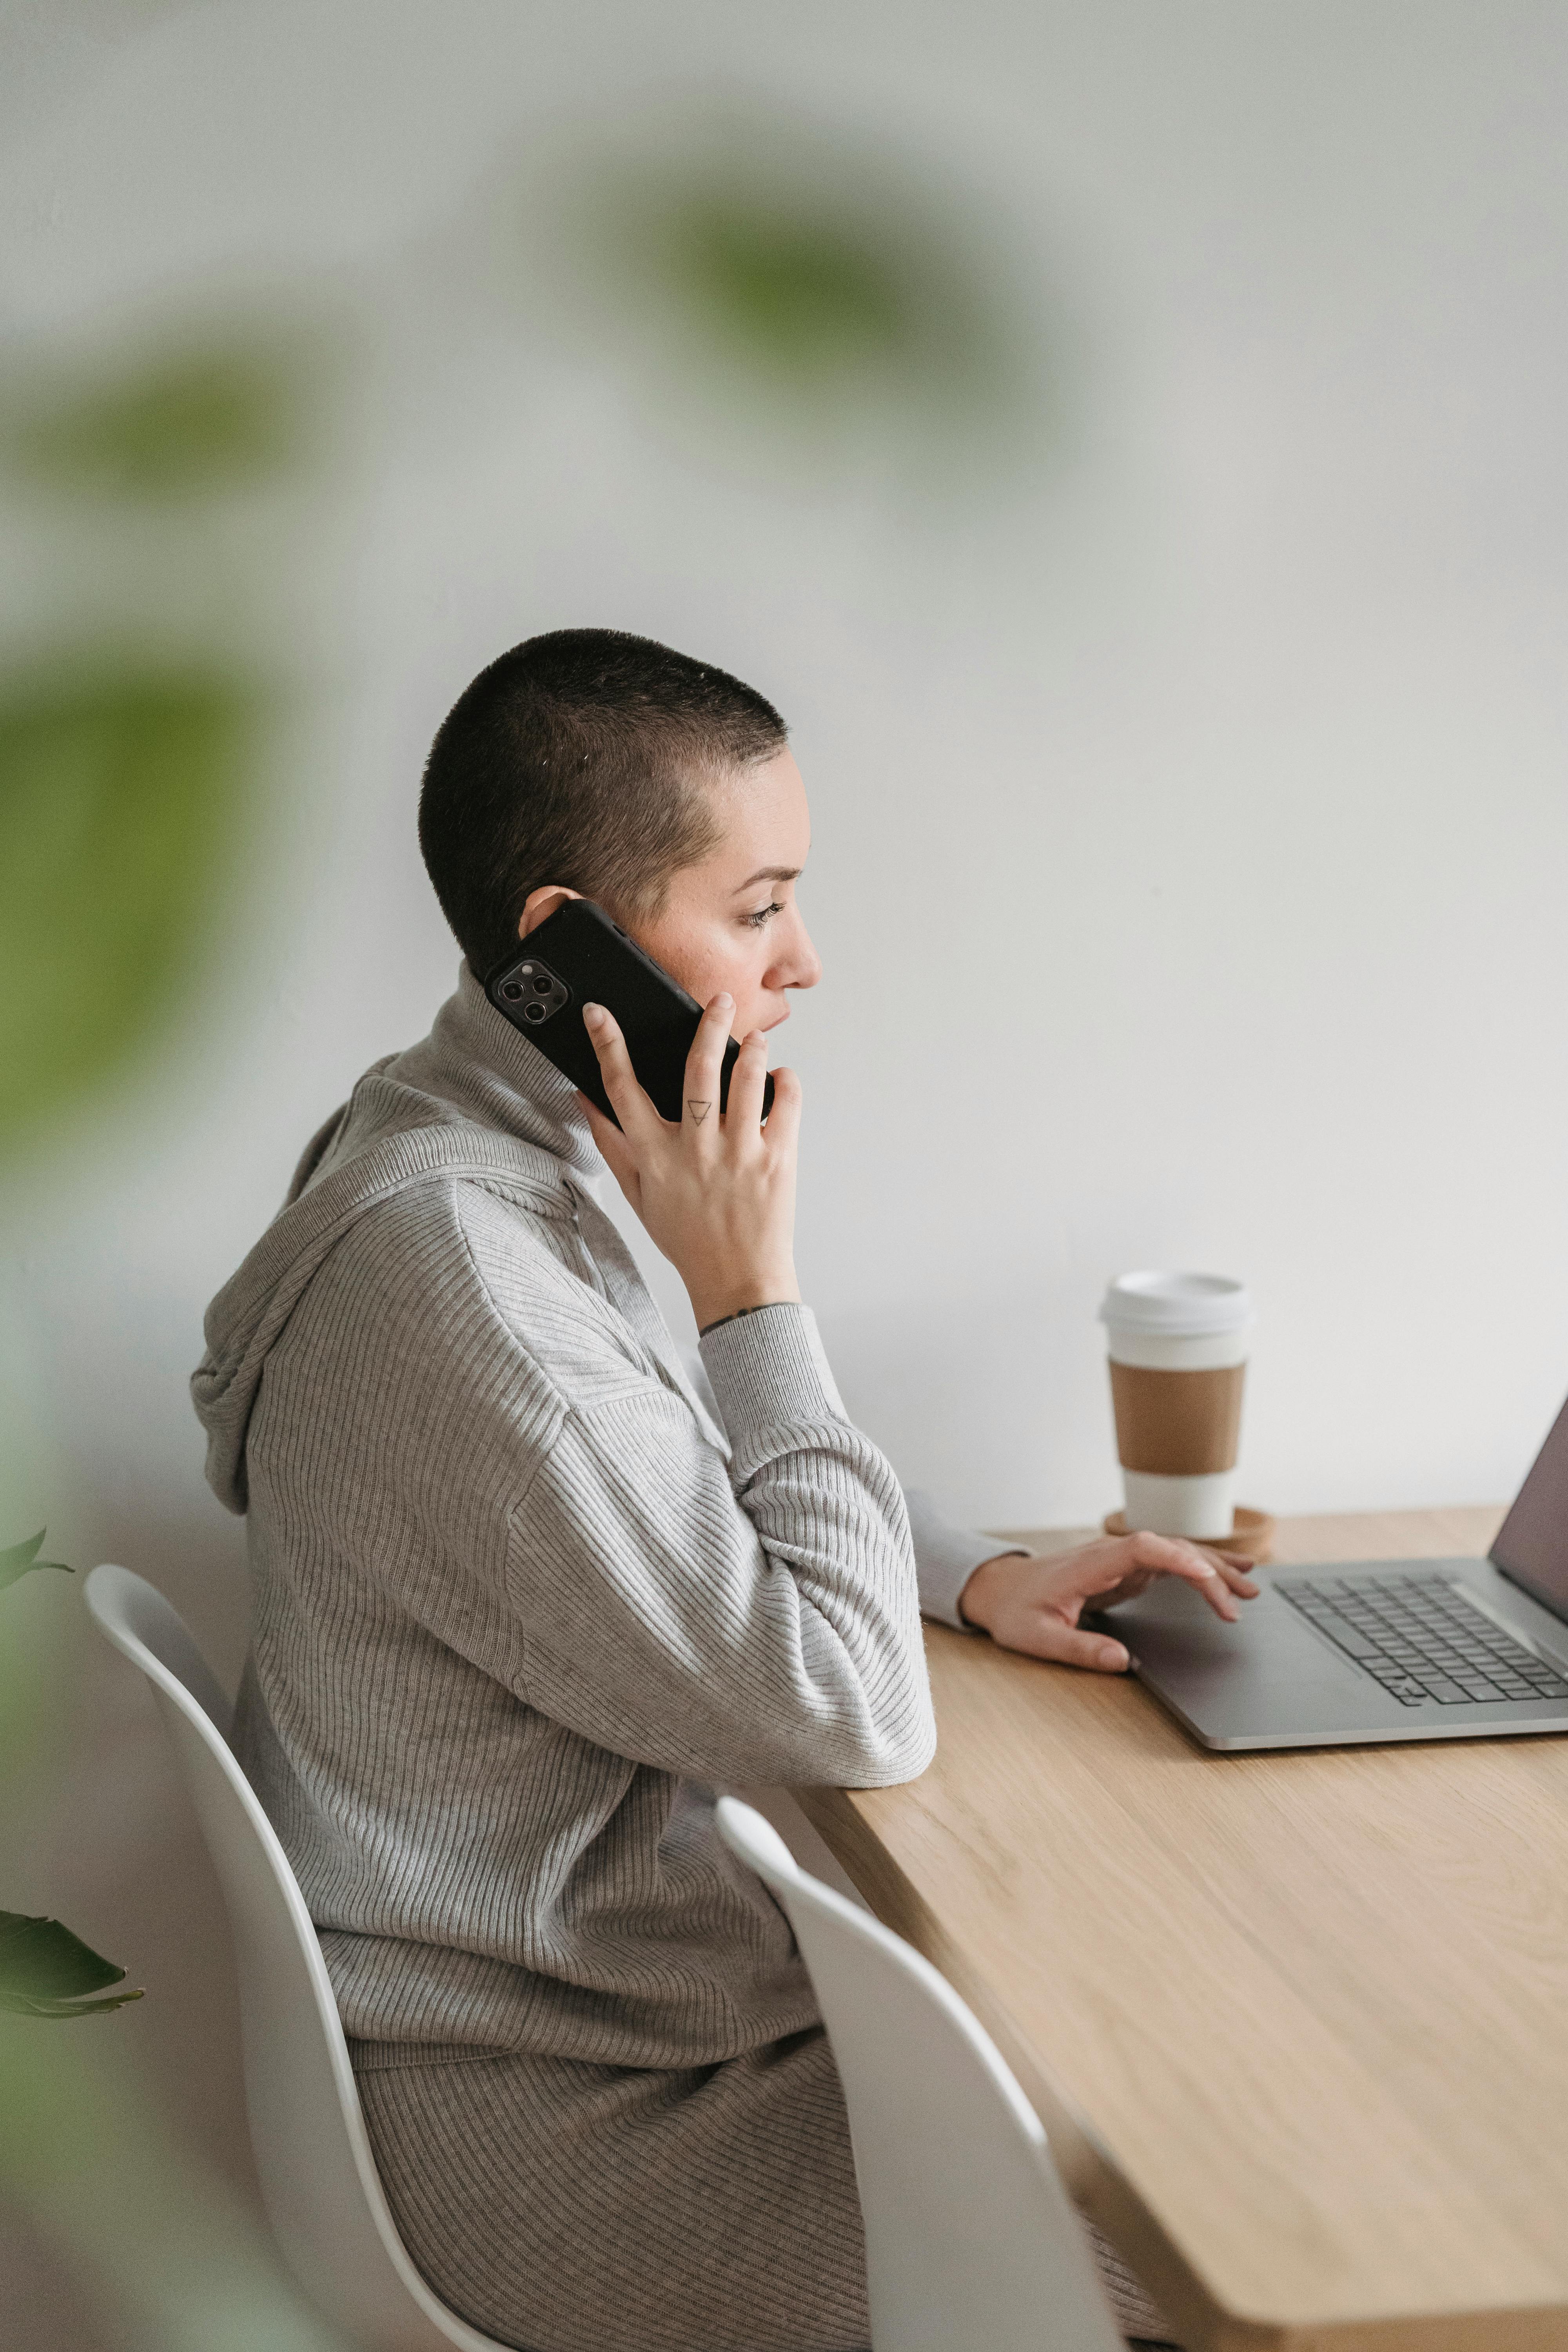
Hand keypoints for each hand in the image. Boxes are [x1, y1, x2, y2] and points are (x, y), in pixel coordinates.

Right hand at [577, 992, 802, 1331]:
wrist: (736, 1280)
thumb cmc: (686, 1238)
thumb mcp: (637, 1194)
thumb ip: (611, 1144)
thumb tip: (584, 1098)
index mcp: (655, 1156)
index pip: (623, 1089)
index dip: (607, 1045)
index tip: (599, 1013)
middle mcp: (695, 1149)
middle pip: (695, 1069)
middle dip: (708, 1025)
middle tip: (719, 998)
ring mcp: (739, 1153)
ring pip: (746, 1078)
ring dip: (753, 1048)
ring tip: (755, 1039)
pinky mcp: (777, 1159)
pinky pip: (787, 1104)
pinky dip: (786, 1082)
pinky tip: (780, 1078)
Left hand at [957, 1533, 1259, 1672]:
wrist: (1001, 1589)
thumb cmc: (1017, 1612)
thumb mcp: (1038, 1638)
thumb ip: (1079, 1648)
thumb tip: (1123, 1662)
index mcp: (1090, 1564)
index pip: (1142, 1548)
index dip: (1177, 1558)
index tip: (1207, 1577)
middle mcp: (1111, 1553)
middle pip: (1169, 1550)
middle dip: (1209, 1572)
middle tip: (1242, 1602)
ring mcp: (1122, 1558)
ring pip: (1175, 1553)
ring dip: (1213, 1567)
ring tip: (1252, 1585)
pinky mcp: (1127, 1568)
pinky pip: (1170, 1563)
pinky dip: (1200, 1567)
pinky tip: (1228, 1572)